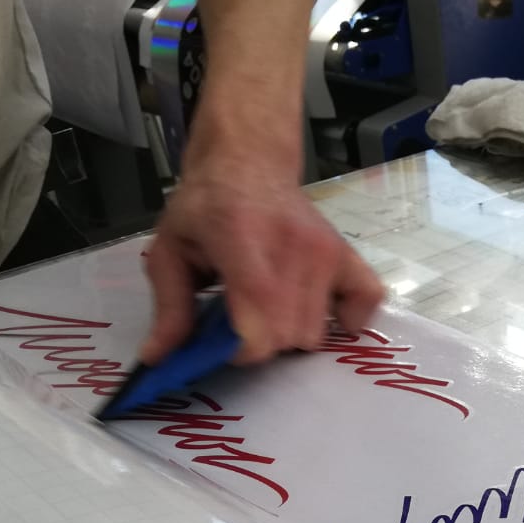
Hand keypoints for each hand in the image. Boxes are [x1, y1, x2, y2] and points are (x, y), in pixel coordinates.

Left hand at [139, 152, 384, 365]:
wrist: (247, 162)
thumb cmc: (204, 209)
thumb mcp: (169, 251)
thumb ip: (169, 308)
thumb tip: (158, 360)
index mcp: (241, 240)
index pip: (259, 325)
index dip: (241, 349)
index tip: (222, 339)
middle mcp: (292, 246)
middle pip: (288, 337)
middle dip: (260, 343)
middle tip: (241, 319)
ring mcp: (326, 250)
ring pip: (316, 334)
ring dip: (291, 333)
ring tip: (270, 307)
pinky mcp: (346, 254)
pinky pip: (365, 302)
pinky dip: (346, 317)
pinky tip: (322, 310)